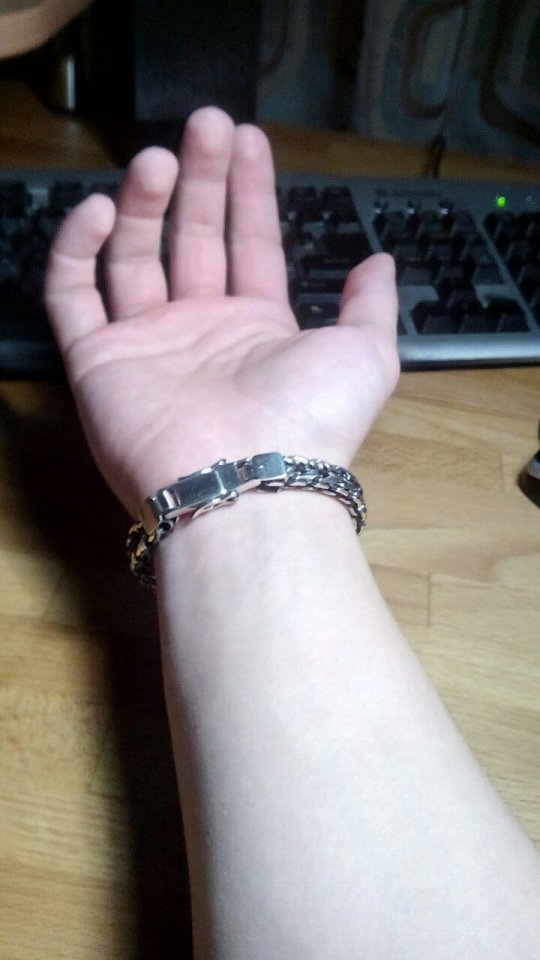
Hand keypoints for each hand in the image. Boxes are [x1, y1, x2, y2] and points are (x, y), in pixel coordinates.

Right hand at [45, 107, 398, 516]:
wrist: (248, 483)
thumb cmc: (311, 418)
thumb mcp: (366, 354)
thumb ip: (371, 304)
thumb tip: (379, 261)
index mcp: (259, 327)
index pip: (250, 243)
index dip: (249, 190)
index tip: (248, 137)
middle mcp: (201, 330)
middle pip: (194, 238)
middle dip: (201, 178)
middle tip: (205, 123)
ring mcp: (146, 344)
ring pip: (133, 256)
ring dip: (144, 202)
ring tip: (159, 158)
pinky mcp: (98, 361)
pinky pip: (72, 296)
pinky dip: (77, 249)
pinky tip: (100, 209)